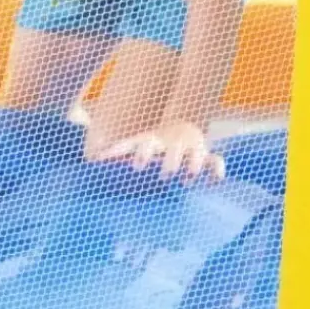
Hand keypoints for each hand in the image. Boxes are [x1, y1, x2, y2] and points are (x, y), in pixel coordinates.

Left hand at [93, 120, 224, 183]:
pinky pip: (215, 161)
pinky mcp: (206, 155)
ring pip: (196, 153)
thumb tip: (92, 159)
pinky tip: (214, 182)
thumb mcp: (134, 144)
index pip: (141, 144)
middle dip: (169, 161)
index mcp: (150, 140)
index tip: (135, 167)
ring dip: (192, 165)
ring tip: (186, 181)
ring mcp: (190, 148)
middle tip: (162, 176)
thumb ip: (115, 152)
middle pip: (172, 149)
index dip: (140, 154)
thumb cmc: (151, 143)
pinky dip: (217, 169)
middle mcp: (171, 143)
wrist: (182, 126)